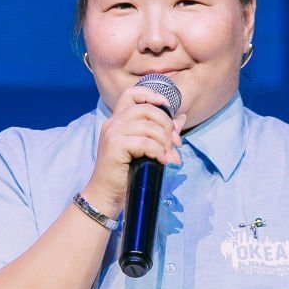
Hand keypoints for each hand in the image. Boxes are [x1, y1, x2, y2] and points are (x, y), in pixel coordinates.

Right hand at [79, 84, 183, 219]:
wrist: (107, 195)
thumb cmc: (126, 173)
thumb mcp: (145, 149)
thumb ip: (161, 131)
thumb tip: (181, 118)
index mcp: (118, 120)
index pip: (132, 93)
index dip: (151, 94)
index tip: (166, 106)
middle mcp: (114, 122)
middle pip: (147, 109)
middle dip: (167, 126)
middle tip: (175, 144)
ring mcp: (113, 132)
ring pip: (149, 127)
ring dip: (165, 142)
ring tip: (170, 157)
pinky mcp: (115, 145)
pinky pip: (145, 142)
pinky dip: (159, 152)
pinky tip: (163, 161)